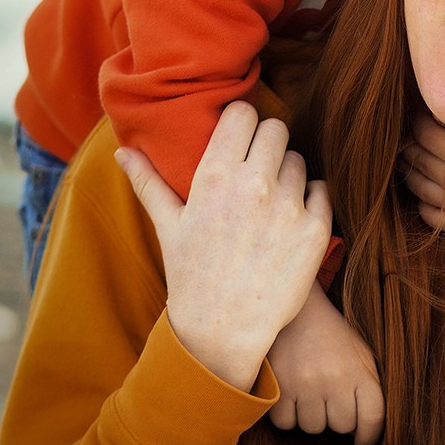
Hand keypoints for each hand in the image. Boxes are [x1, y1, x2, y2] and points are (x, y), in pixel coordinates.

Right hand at [116, 102, 331, 390]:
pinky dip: (311, 199)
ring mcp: (288, 205)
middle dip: (267, 144)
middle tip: (257, 170)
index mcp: (215, 175)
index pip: (244, 112)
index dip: (243, 123)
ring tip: (270, 203)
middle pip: (276, 128)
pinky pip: (321, 188)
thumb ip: (148, 182)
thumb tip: (123, 151)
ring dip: (287, 174)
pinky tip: (291, 220)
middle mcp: (254, 184)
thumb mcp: (168, 226)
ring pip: (298, 159)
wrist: (223, 332)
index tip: (240, 139)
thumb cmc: (192, 276)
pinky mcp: (315, 228)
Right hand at [267, 280, 383, 444]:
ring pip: (313, 427)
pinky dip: (287, 415)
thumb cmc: (333, 337)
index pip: (372, 419)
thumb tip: (365, 432)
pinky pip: (285, 423)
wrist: (298, 309)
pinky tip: (292, 394)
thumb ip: (368, 388)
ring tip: (310, 393)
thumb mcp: (361, 354)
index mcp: (361, 370)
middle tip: (330, 399)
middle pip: (341, 426)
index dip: (368, 437)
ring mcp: (306, 382)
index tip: (361, 443)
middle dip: (336, 418)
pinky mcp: (279, 385)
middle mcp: (335, 378)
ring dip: (312, 416)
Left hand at [400, 113, 444, 229]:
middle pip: (416, 158)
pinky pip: (430, 216)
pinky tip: (427, 190)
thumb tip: (435, 109)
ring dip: (410, 170)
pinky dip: (423, 203)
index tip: (420, 115)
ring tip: (413, 157)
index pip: (422, 132)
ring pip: (417, 186)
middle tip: (412, 134)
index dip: (417, 120)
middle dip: (410, 143)